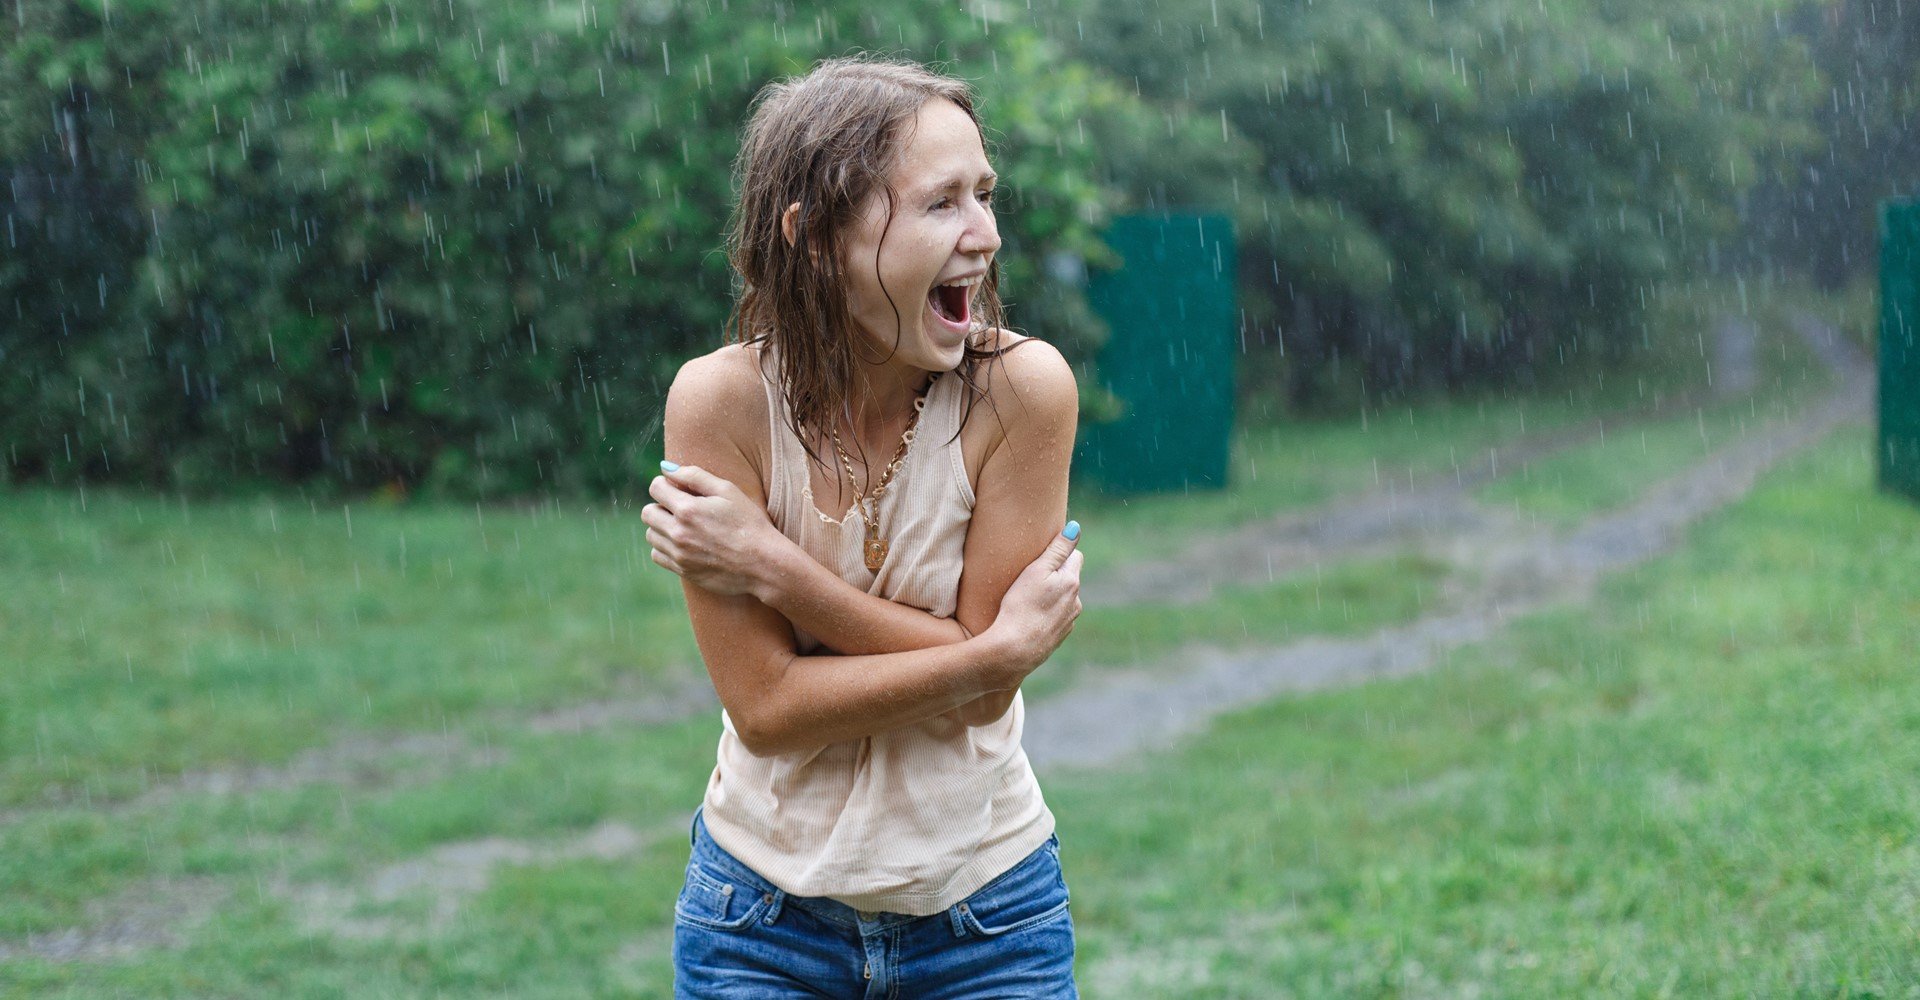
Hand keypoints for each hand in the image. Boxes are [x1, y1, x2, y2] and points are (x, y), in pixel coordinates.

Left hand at [643, 463, 781, 598]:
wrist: (763, 564)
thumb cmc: (749, 523)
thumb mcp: (727, 491)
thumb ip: (694, 476)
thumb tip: (665, 468)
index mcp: (688, 509)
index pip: (656, 488)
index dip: (664, 484)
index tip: (677, 488)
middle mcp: (678, 532)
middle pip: (648, 513)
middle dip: (661, 505)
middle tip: (681, 508)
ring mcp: (679, 554)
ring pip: (651, 535)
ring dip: (662, 527)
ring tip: (684, 526)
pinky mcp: (682, 570)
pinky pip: (657, 556)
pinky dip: (665, 547)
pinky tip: (683, 543)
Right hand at [980, 522, 1082, 688]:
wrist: (1013, 650)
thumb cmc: (1020, 606)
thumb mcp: (1036, 571)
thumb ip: (1057, 549)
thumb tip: (1076, 528)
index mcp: (1072, 582)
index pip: (1075, 557)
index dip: (1059, 554)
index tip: (1042, 558)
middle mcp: (1076, 602)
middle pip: (1069, 579)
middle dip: (1056, 576)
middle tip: (1031, 578)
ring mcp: (1068, 622)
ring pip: (1063, 600)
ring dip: (1051, 597)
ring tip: (1028, 600)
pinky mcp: (1058, 637)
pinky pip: (1055, 618)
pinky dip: (1046, 615)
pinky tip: (1029, 618)